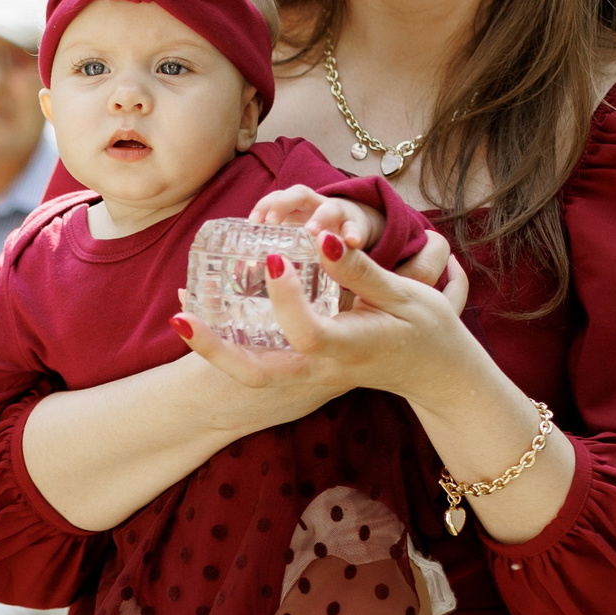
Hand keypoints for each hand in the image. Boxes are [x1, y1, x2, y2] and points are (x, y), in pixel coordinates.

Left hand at [173, 223, 477, 411]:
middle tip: (181, 314)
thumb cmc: (425, 328)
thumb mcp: (405, 294)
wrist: (435, 372)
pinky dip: (226, 346)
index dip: (287, 299)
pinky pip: (258, 366)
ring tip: (180, 314)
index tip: (276, 257)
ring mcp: (311, 377)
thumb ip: (360, 269)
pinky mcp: (304, 371)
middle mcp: (324, 369)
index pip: (309, 333)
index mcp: (351, 348)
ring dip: (212, 352)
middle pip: (260, 374)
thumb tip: (322, 237)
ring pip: (252, 377)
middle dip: (216, 349)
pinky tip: (204, 315)